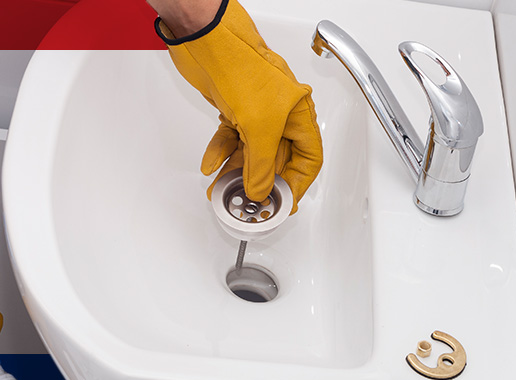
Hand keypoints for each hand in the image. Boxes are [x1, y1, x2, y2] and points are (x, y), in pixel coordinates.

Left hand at [152, 0, 322, 212]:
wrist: (206, 40)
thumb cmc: (240, 64)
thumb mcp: (258, 126)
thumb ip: (260, 164)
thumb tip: (260, 189)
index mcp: (299, 115)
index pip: (309, 158)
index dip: (297, 183)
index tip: (283, 204)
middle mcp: (281, 114)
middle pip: (277, 159)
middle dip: (260, 182)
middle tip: (248, 202)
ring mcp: (256, 111)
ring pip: (250, 151)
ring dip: (235, 172)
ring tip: (221, 189)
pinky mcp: (234, 108)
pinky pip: (230, 138)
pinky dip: (220, 152)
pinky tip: (211, 163)